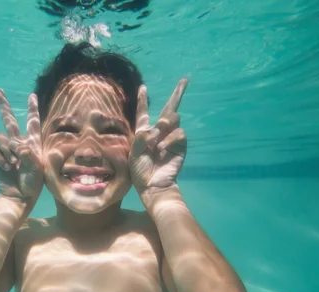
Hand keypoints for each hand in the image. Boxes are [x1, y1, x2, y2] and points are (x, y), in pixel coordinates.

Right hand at [0, 89, 43, 203]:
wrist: (20, 195)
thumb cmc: (33, 183)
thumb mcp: (37, 168)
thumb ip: (28, 154)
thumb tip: (15, 144)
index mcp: (32, 143)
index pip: (33, 122)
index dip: (32, 109)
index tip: (32, 95)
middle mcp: (18, 143)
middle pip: (8, 119)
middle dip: (3, 105)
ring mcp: (6, 149)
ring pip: (1, 137)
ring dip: (7, 150)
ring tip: (14, 164)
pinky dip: (0, 158)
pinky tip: (6, 167)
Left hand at [129, 79, 187, 195]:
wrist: (152, 184)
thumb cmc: (139, 170)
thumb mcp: (134, 152)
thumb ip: (142, 136)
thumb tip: (159, 127)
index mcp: (144, 132)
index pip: (144, 113)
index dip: (143, 100)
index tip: (143, 87)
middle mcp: (159, 132)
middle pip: (169, 109)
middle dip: (178, 94)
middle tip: (184, 81)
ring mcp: (170, 138)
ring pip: (173, 119)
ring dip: (166, 122)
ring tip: (160, 132)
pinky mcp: (180, 145)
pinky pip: (179, 133)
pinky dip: (170, 139)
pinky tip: (163, 149)